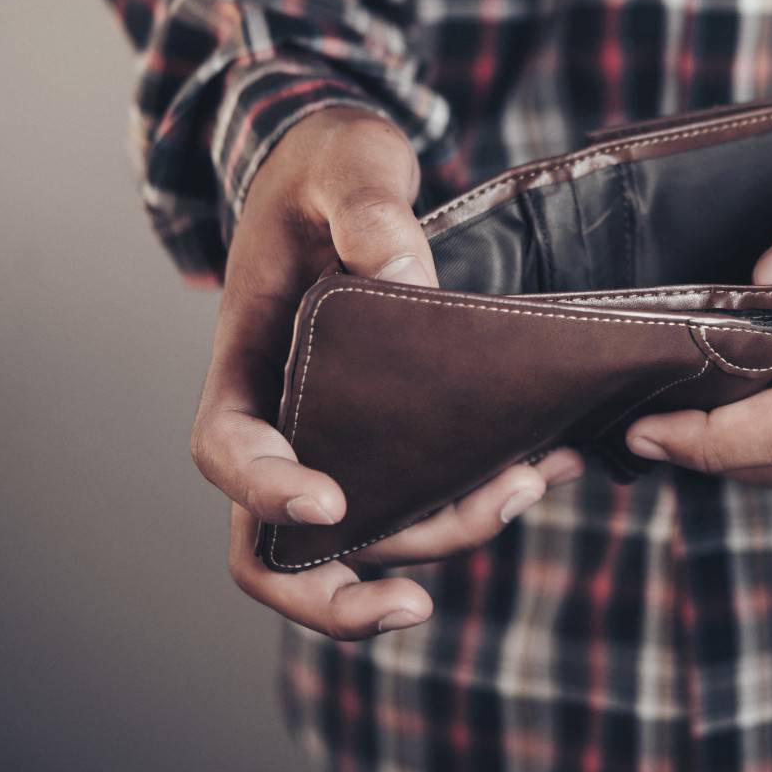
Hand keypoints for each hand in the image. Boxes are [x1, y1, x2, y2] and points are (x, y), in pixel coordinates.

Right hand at [191, 106, 585, 639]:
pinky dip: (477, 498)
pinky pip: (423, 489)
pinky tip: (545, 467)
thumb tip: (405, 280)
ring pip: (365, 532)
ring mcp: (336, 431)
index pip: (226, 448)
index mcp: (246, 356)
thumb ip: (368, 211)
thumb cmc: (328, 163)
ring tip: (526, 488)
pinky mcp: (394, 428)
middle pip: (275, 544)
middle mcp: (283, 414)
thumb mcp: (347, 163)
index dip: (265, 492)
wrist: (347, 166)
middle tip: (413, 608)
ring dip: (439, 538)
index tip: (329, 502)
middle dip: (334, 595)